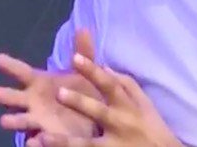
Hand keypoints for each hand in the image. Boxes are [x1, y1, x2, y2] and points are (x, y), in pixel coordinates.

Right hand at [0, 30, 100, 142]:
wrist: (92, 120)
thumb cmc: (81, 92)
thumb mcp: (85, 72)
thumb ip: (84, 53)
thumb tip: (84, 28)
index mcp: (39, 83)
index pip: (21, 72)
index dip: (10, 65)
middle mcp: (32, 102)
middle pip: (13, 98)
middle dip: (3, 95)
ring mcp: (37, 121)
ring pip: (20, 121)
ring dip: (13, 120)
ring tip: (4, 120)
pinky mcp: (47, 139)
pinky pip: (38, 141)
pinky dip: (34, 142)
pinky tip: (32, 142)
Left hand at [37, 54, 183, 146]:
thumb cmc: (152, 128)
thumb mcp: (145, 104)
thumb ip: (126, 85)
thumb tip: (105, 66)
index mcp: (127, 107)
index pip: (109, 84)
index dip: (93, 71)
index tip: (75, 58)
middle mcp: (120, 125)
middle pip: (98, 112)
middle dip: (79, 102)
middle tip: (58, 92)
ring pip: (86, 145)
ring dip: (64, 142)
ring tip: (43, 137)